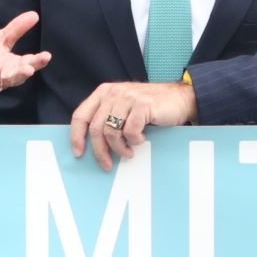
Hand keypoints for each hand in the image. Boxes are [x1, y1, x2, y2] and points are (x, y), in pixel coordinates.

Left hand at [0, 11, 50, 111]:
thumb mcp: (0, 40)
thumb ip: (16, 29)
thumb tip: (35, 14)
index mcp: (13, 66)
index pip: (28, 63)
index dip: (37, 61)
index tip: (46, 56)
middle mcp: (4, 77)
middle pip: (16, 77)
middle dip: (22, 74)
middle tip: (29, 69)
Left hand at [68, 79, 195, 169]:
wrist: (179, 98)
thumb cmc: (150, 107)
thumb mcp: (123, 107)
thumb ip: (107, 116)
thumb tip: (91, 143)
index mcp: (104, 93)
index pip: (81, 115)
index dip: (76, 136)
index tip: (79, 152)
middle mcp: (113, 93)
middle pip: (96, 128)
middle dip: (100, 151)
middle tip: (107, 163)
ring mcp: (128, 98)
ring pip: (111, 132)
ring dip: (119, 148)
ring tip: (128, 152)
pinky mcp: (142, 105)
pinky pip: (130, 132)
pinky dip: (135, 141)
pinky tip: (141, 139)